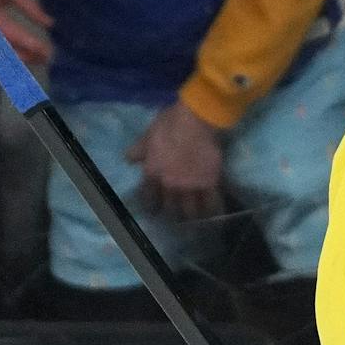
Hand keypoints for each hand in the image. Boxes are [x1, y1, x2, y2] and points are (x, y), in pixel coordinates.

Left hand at [127, 100, 224, 222]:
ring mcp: (189, 186)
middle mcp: (169, 185)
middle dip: (172, 215)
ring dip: (192, 217)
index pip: (148, 197)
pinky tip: (216, 217)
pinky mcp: (209, 183)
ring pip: (190, 210)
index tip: (154, 211)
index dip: (151, 206)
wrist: (194, 121)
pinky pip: (211, 202)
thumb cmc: (169, 124)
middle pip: (170, 207)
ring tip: (196, 223)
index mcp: (152, 173)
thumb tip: (128, 159)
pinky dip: (213, 211)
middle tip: (176, 219)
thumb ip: (139, 150)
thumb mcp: (148, 135)